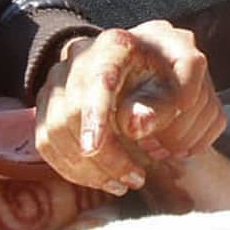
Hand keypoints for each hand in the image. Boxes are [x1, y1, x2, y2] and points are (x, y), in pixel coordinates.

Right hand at [35, 20, 225, 194]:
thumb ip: (168, 98)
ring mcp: (58, 80)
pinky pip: (46, 142)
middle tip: (137, 179)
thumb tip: (133, 125)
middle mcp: (79, 58)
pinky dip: (71, 168)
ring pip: (54, 131)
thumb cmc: (168, 70)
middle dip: (103, 156)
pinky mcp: (48, 102)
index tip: (93, 148)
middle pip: (71, 112)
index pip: (97, 79)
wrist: (145, 59)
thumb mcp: (183, 77)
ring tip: (122, 184)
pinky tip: (100, 180)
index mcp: (116, 46)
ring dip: (87, 168)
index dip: (92, 114)